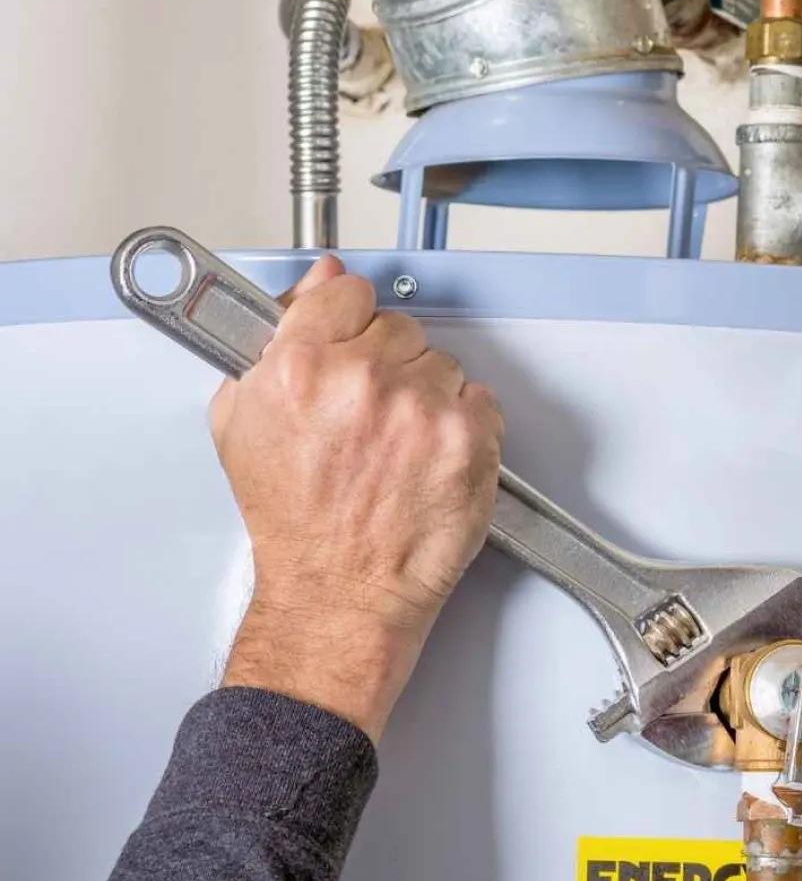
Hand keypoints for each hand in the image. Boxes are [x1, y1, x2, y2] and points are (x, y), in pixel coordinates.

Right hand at [211, 257, 503, 739]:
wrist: (337, 595)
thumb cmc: (293, 523)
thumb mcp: (243, 424)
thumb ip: (273, 342)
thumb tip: (316, 285)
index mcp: (300, 367)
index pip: (346, 292)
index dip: (347, 322)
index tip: (350, 343)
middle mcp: (363, 381)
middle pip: (397, 328)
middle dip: (385, 364)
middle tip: (367, 416)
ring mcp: (422, 409)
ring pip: (440, 364)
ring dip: (425, 396)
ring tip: (396, 446)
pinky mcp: (469, 439)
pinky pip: (479, 399)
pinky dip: (461, 425)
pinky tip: (428, 458)